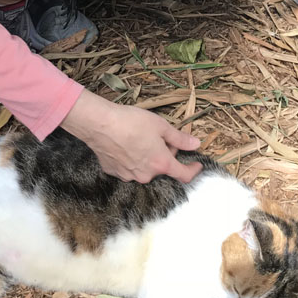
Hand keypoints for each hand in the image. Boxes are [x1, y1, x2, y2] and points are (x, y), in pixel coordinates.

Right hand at [60, 89, 202, 183]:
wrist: (100, 123)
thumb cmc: (132, 122)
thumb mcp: (161, 126)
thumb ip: (180, 138)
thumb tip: (195, 144)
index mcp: (161, 164)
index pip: (183, 175)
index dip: (193, 170)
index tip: (197, 165)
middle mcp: (146, 175)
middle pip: (162, 167)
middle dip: (164, 154)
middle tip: (158, 136)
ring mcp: (129, 176)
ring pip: (145, 168)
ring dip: (147, 157)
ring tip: (138, 138)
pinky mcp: (114, 172)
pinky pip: (128, 167)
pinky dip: (131, 159)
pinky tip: (124, 144)